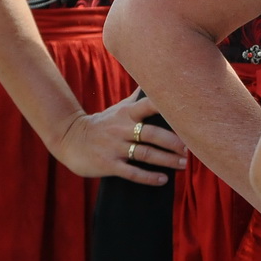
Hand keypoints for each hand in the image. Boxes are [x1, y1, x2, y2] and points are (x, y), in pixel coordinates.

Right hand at [55, 90, 187, 183]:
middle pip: (151, 134)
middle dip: (173, 142)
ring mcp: (114, 147)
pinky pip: (132, 172)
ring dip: (166, 160)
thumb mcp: (118, 109)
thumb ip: (138, 98)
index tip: (187, 115)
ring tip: (182, 164)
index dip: (167, 108)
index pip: (150, 106)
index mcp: (126, 114)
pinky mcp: (108, 165)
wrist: (70, 140)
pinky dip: (149, 177)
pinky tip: (163, 180)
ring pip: (145, 154)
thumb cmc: (102, 124)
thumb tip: (154, 80)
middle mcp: (121, 129)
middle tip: (190, 149)